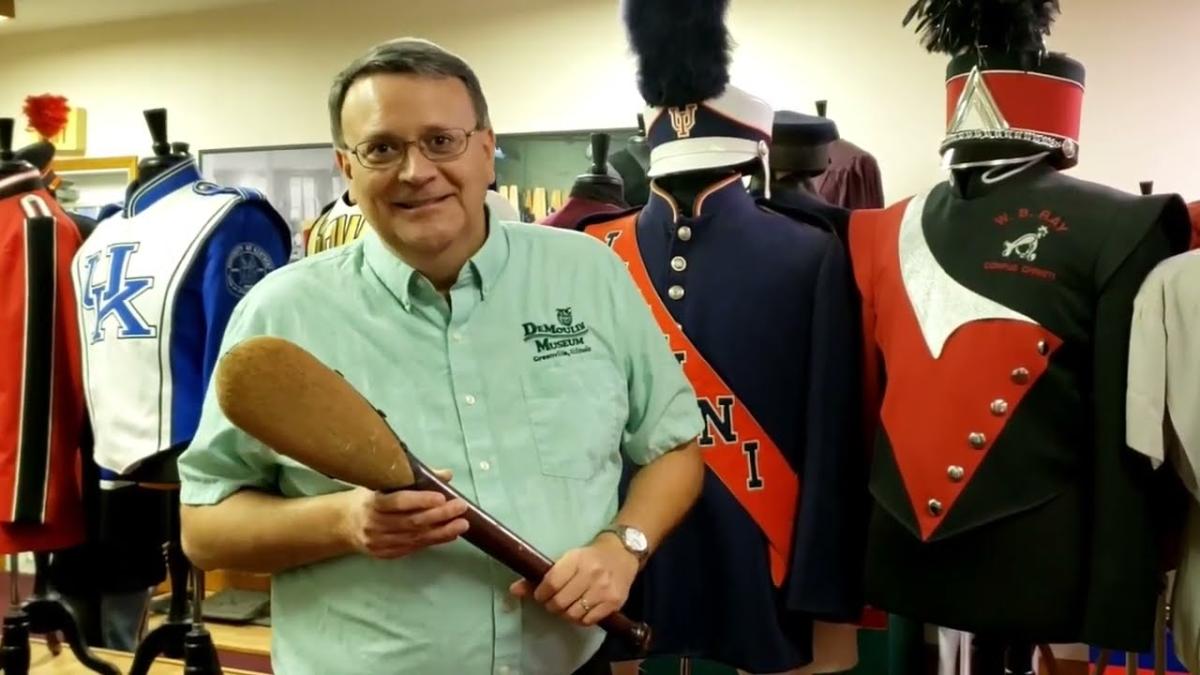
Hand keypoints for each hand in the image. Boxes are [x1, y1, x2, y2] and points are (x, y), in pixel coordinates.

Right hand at [339, 469, 469, 558]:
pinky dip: (433, 541)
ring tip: (462, 524)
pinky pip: (413, 548)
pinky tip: (449, 535)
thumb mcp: (384, 483)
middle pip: (412, 522)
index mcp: (372, 502)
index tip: (442, 496)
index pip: (398, 502)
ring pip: (415, 538)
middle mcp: (374, 524)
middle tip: (461, 508)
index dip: (421, 500)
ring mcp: (378, 542)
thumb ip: (414, 479)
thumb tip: (445, 475)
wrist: (344, 524)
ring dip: (442, 531)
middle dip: (440, 515)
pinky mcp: (385, 554)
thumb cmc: (369, 498)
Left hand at [508, 534, 638, 626]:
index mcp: (576, 559)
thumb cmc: (589, 556)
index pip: (551, 583)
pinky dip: (579, 619)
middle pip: (560, 602)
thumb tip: (513, 590)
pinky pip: (588, 621)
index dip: (540, 594)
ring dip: (565, 614)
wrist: (622, 553)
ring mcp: (604, 590)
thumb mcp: (567, 559)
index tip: (540, 595)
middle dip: (551, 606)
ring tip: (566, 607)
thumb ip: (542, 576)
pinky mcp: (614, 603)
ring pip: (573, 614)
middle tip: (552, 603)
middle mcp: (591, 574)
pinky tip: (579, 610)